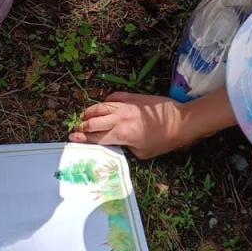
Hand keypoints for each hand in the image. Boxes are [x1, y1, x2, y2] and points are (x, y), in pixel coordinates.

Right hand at [68, 92, 195, 159]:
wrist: (180, 121)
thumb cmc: (163, 141)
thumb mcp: (142, 153)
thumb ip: (125, 147)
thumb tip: (117, 142)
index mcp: (121, 135)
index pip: (96, 137)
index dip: (82, 138)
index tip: (72, 137)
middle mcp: (119, 119)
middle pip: (93, 121)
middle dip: (82, 126)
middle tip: (77, 129)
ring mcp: (124, 105)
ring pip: (100, 107)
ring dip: (90, 112)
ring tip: (85, 117)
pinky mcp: (131, 97)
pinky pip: (113, 97)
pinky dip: (105, 101)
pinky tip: (103, 105)